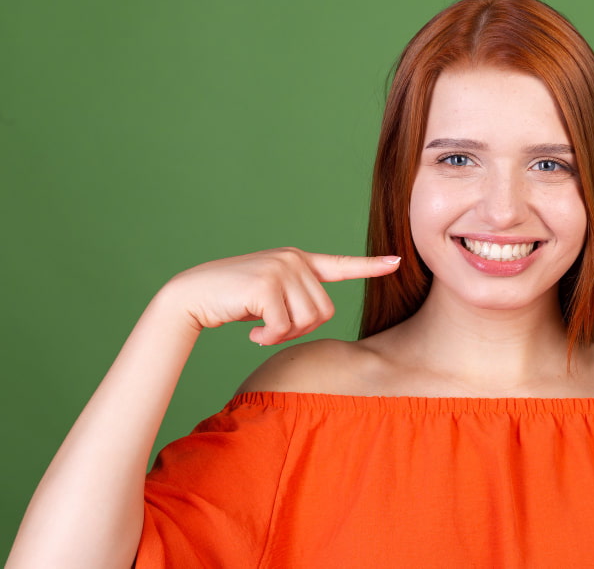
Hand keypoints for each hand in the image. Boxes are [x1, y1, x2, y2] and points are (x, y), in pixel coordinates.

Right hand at [160, 247, 400, 344]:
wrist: (192, 296)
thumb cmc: (233, 301)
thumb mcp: (273, 295)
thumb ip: (299, 298)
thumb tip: (320, 315)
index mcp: (299, 261)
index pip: (341, 265)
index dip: (370, 266)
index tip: (396, 262)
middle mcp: (294, 259)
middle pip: (325, 312)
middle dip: (301, 330)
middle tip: (272, 328)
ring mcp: (281, 269)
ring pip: (307, 321)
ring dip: (283, 335)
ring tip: (260, 328)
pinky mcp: (266, 284)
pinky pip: (283, 327)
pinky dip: (268, 338)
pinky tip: (251, 332)